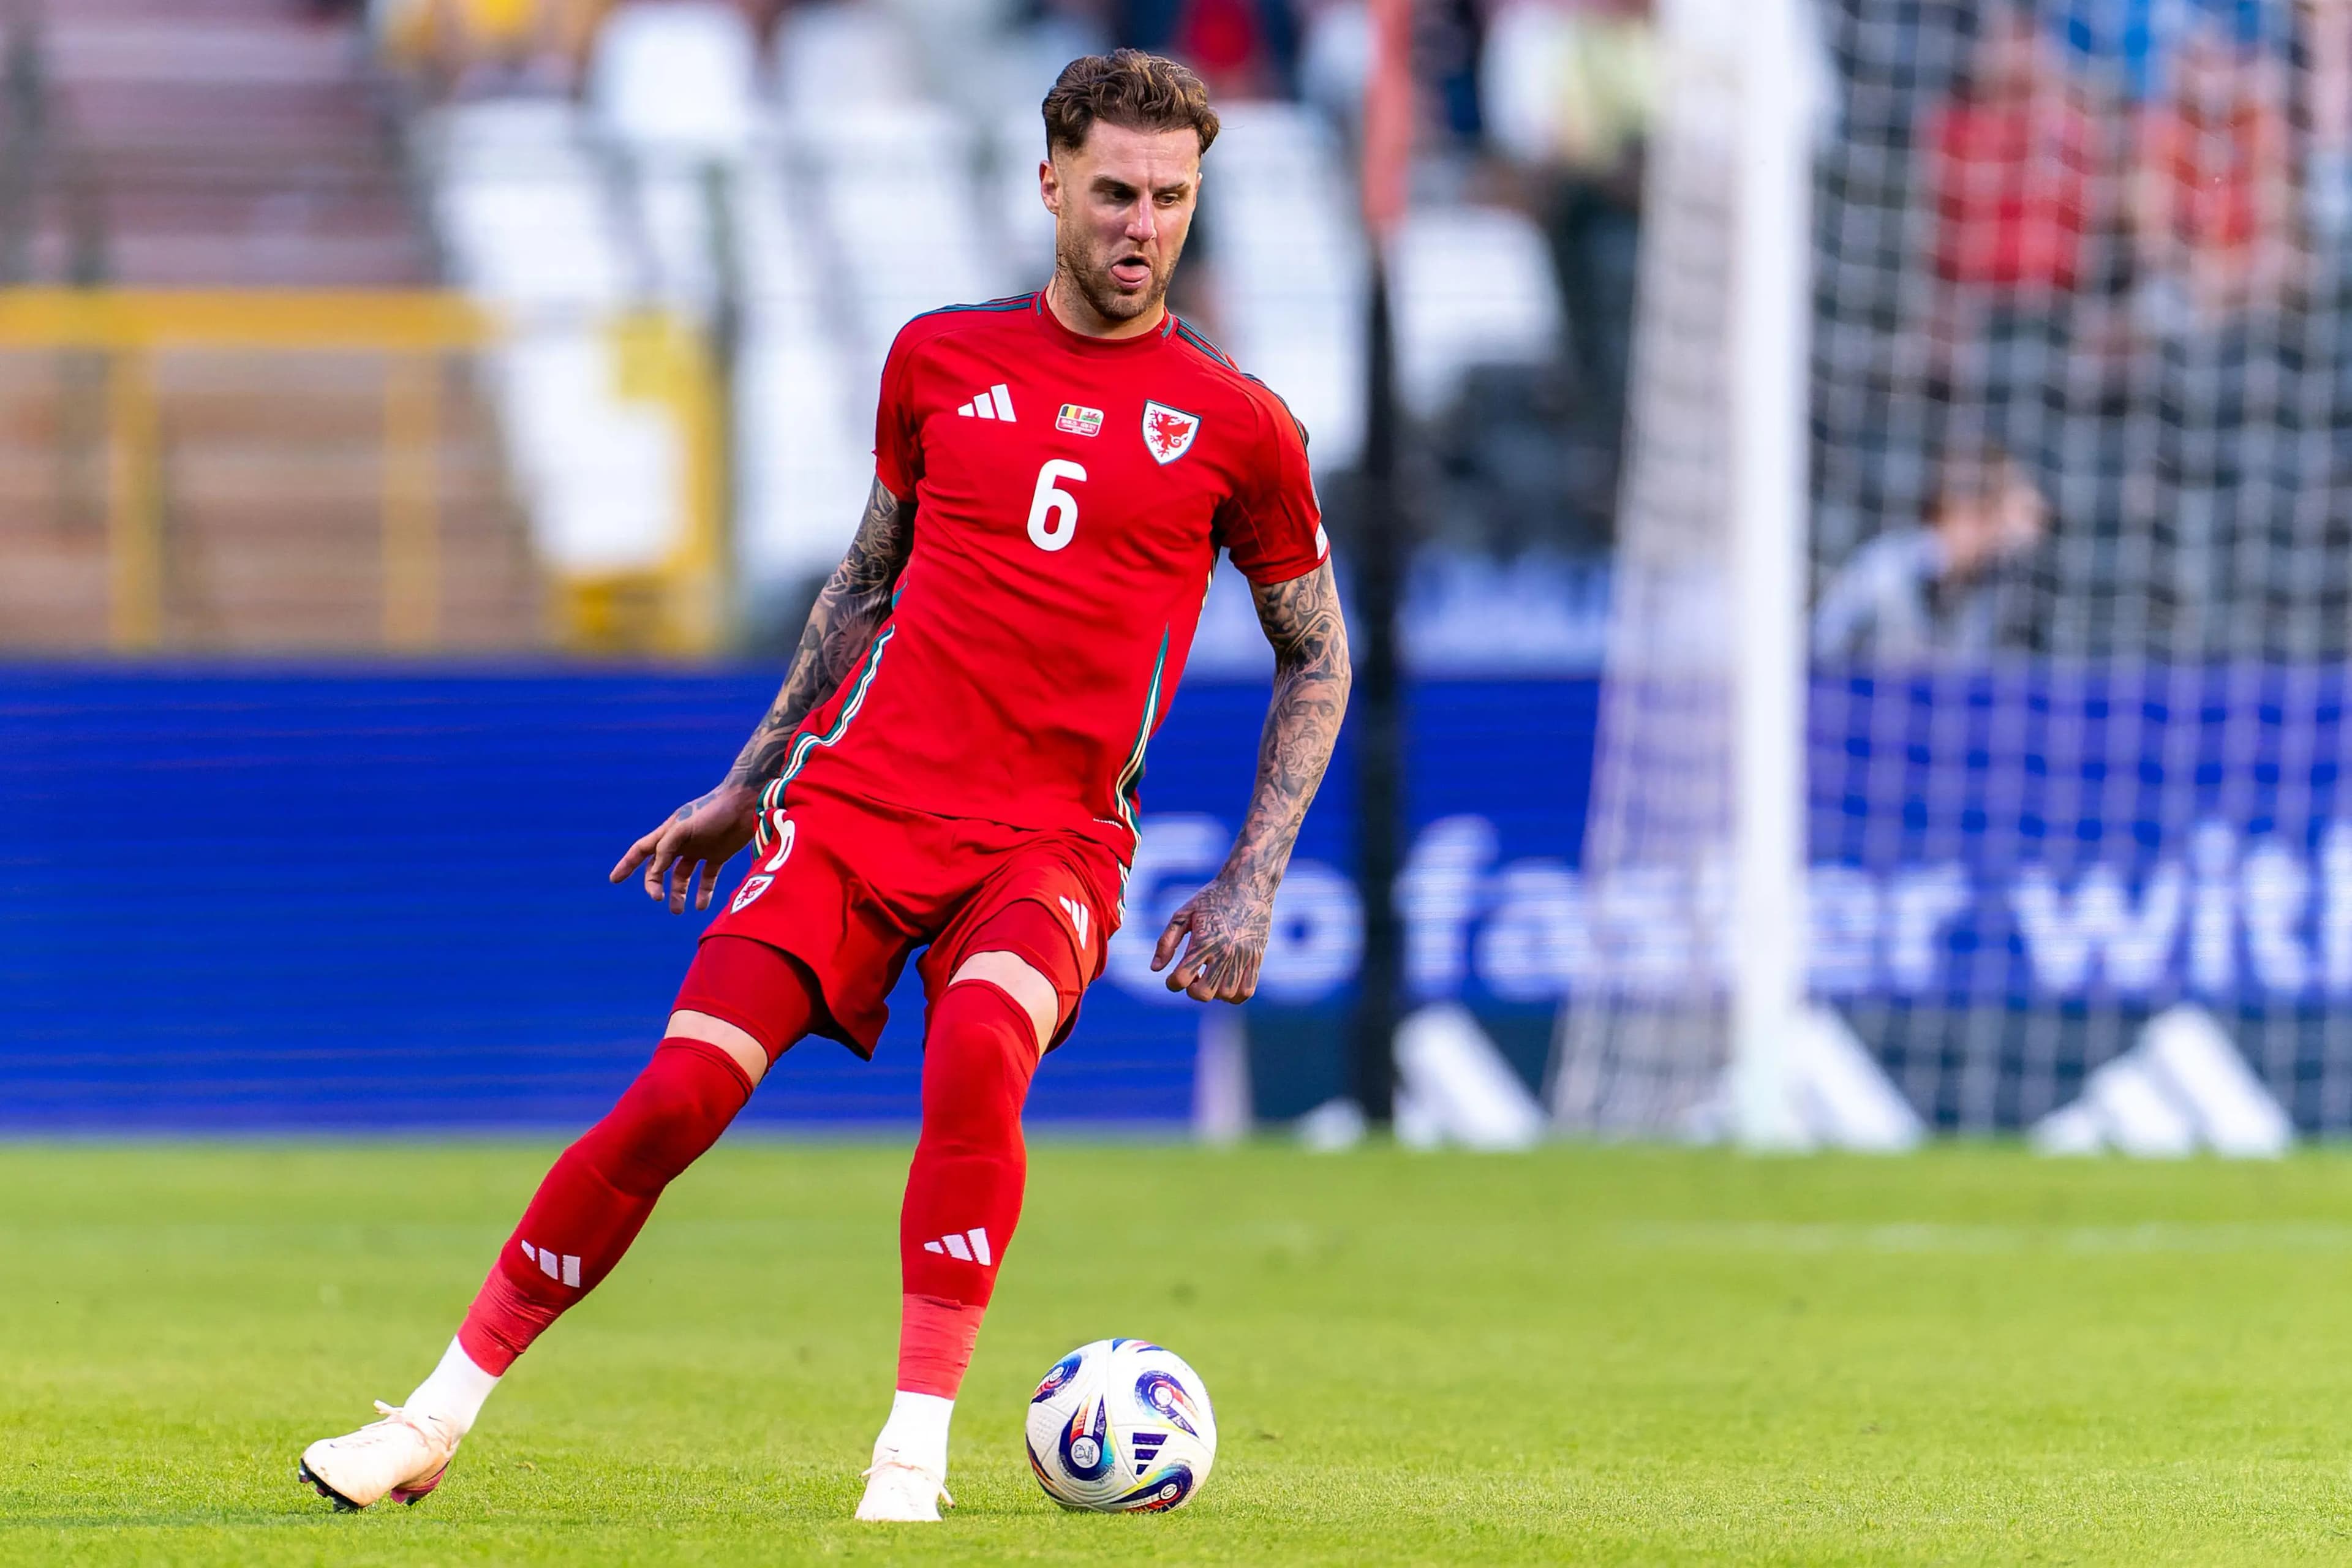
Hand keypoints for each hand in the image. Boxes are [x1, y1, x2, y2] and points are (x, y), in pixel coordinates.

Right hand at [609, 783, 758, 913]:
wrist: (745, 804)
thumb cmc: (713, 811)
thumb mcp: (685, 827)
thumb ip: (667, 847)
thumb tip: (655, 869)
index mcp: (669, 832)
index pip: (641, 850)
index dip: (627, 864)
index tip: (614, 880)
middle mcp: (681, 842)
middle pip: (659, 867)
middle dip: (654, 884)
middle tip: (658, 898)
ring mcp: (699, 849)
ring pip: (681, 876)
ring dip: (678, 893)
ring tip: (678, 910)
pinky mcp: (718, 855)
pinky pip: (706, 877)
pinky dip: (703, 892)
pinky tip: (701, 906)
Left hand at [1150, 874, 1273, 1002]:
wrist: (1248, 884)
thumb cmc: (1211, 898)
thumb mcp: (1183, 914)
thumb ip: (1166, 941)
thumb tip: (1155, 969)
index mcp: (1203, 940)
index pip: (1181, 979)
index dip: (1172, 983)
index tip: (1173, 977)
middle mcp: (1224, 951)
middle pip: (1204, 993)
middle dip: (1192, 991)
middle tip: (1193, 977)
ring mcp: (1243, 956)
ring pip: (1226, 995)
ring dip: (1213, 992)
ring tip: (1210, 976)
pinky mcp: (1257, 958)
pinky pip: (1246, 991)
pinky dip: (1233, 995)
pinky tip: (1225, 981)